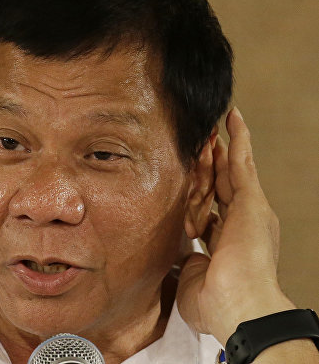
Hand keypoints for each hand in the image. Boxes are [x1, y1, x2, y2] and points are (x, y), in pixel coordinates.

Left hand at [177, 107, 294, 343]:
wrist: (240, 307)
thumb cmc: (216, 305)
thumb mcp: (191, 277)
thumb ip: (183, 260)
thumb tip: (173, 255)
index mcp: (226, 242)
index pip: (210, 210)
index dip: (198, 195)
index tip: (189, 182)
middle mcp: (240, 224)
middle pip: (219, 186)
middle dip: (210, 165)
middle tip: (201, 141)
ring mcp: (248, 211)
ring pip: (228, 170)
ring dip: (218, 147)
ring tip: (211, 124)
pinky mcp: (251, 201)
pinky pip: (242, 161)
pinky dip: (238, 138)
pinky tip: (232, 118)